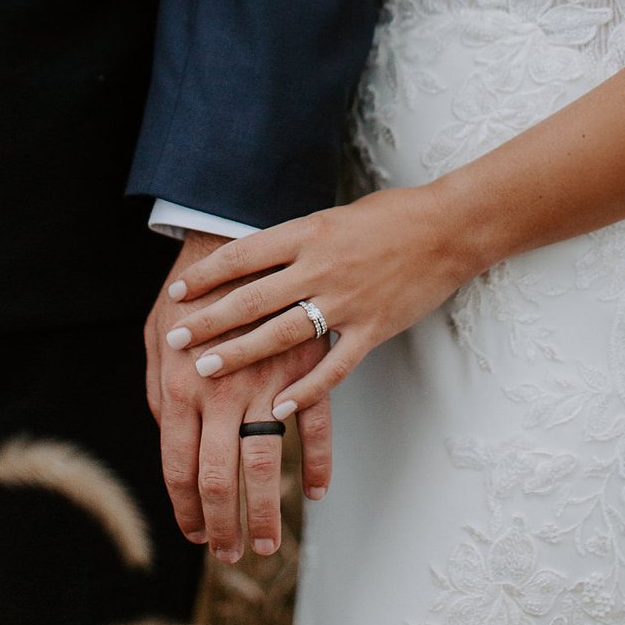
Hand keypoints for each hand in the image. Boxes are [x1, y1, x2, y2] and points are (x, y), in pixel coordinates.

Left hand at [145, 230, 331, 561]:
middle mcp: (224, 388)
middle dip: (222, 525)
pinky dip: (316, 461)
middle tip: (228, 555)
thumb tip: (163, 429)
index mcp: (181, 383)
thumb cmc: (188, 280)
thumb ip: (159, 386)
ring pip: (266, 460)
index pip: (178, 466)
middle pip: (220, 475)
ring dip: (266, 510)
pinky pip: (315, 421)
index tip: (192, 535)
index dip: (184, 508)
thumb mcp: (155, 330)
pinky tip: (313, 491)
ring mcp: (266, 377)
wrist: (236, 224)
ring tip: (266, 544)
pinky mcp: (305, 360)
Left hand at [161, 186, 476, 417]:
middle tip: (175, 339)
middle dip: (208, 320)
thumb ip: (299, 241)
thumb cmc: (393, 215)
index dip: (206, 275)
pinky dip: (305, 390)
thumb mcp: (335, 216)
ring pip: (282, 334)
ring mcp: (348, 301)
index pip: (243, 255)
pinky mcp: (373, 329)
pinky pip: (333, 367)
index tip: (177, 291)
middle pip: (252, 298)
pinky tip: (279, 409)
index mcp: (309, 232)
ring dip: (241, 353)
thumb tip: (257, 259)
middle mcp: (322, 266)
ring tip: (206, 369)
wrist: (449, 228)